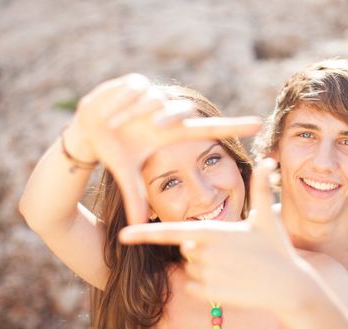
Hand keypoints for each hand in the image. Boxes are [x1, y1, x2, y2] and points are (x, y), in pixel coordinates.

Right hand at [68, 74, 261, 223]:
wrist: (88, 131)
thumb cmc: (114, 152)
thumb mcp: (126, 175)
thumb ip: (136, 198)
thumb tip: (137, 228)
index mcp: (171, 134)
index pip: (209, 129)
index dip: (232, 127)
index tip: (258, 124)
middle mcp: (168, 113)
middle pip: (180, 109)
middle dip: (164, 116)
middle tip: (150, 125)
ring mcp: (154, 96)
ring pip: (155, 99)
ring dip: (131, 113)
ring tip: (115, 123)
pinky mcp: (137, 82)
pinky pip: (135, 88)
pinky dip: (120, 101)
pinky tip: (110, 111)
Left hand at [120, 158, 316, 312]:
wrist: (289, 287)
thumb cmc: (277, 248)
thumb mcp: (267, 217)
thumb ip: (260, 187)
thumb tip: (268, 159)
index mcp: (212, 231)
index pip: (170, 232)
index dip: (143, 233)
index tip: (122, 236)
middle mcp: (204, 253)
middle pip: (186, 248)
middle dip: (203, 249)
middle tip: (233, 252)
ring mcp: (206, 275)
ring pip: (191, 267)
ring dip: (207, 266)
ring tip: (235, 266)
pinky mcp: (210, 294)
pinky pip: (195, 286)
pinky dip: (208, 284)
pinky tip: (231, 281)